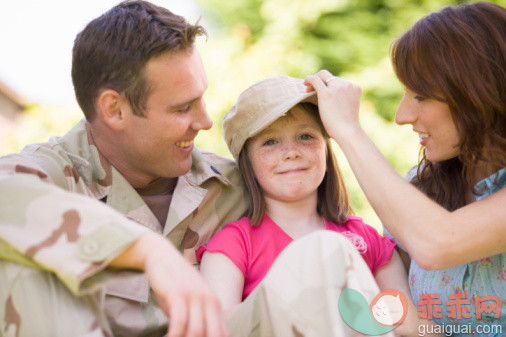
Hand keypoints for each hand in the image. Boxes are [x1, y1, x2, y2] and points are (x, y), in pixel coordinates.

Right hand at [111, 232, 228, 336]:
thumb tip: (197, 336)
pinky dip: (174, 336)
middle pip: (213, 335)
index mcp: (215, 304)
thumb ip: (197, 320)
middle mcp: (209, 300)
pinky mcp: (178, 293)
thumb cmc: (174, 284)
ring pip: (196, 332)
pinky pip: (179, 322)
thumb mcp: (190, 303)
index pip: (222, 334)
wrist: (162, 255)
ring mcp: (195, 296)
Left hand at [304, 70, 362, 142]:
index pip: (340, 81)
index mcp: (355, 87)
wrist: (347, 131)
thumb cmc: (347, 126)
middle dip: (322, 81)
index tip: (323, 90)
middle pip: (331, 77)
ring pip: (323, 75)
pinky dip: (309, 79)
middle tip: (312, 90)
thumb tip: (331, 101)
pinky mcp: (326, 93)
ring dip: (315, 81)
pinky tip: (305, 83)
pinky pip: (315, 79)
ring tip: (308, 90)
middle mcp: (347, 85)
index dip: (329, 84)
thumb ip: (343, 100)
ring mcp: (337, 87)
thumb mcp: (348, 108)